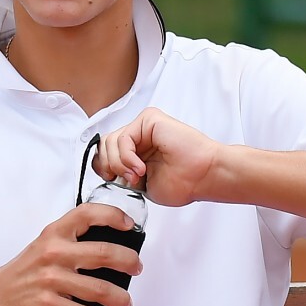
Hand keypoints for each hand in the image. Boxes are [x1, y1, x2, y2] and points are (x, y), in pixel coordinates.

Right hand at [0, 205, 143, 305]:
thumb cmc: (25, 273)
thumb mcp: (44, 247)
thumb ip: (71, 243)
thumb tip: (112, 252)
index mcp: (54, 234)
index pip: (87, 214)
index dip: (113, 216)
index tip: (129, 226)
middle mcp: (53, 254)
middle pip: (104, 254)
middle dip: (129, 262)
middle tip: (136, 269)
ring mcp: (51, 280)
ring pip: (100, 289)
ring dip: (121, 299)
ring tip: (126, 304)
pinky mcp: (49, 305)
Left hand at [94, 106, 228, 207]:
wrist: (203, 176)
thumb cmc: (183, 183)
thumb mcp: (142, 186)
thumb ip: (122, 175)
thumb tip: (105, 171)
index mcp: (137, 151)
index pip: (105, 152)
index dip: (102, 167)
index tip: (113, 181)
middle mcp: (139, 137)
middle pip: (104, 145)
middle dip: (108, 166)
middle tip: (126, 180)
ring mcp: (143, 127)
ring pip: (110, 141)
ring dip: (119, 164)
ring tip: (137, 176)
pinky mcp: (149, 120)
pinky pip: (124, 138)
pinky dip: (127, 157)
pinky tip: (140, 168)